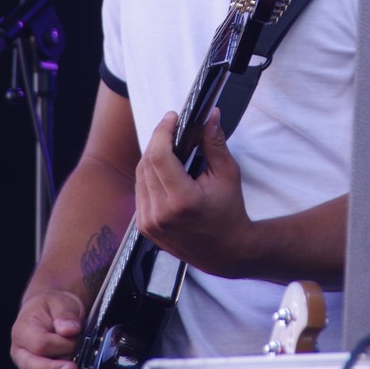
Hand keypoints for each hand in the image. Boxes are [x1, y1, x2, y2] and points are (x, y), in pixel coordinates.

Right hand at [10, 291, 84, 368]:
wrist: (52, 310)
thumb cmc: (53, 306)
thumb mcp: (61, 302)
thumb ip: (65, 315)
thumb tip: (69, 329)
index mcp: (22, 330)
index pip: (39, 344)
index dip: (59, 345)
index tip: (75, 337)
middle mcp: (21, 352)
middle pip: (33, 367)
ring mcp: (30, 366)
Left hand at [135, 109, 253, 276]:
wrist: (226, 252)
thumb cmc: (230, 213)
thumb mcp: (228, 174)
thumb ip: (215, 143)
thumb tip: (210, 116)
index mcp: (182, 201)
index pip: (159, 156)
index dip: (162, 131)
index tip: (172, 117)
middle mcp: (161, 214)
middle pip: (147, 163)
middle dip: (158, 140)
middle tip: (171, 127)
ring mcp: (150, 223)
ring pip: (140, 176)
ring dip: (152, 156)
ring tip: (168, 146)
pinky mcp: (145, 228)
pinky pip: (140, 191)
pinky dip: (149, 175)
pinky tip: (163, 168)